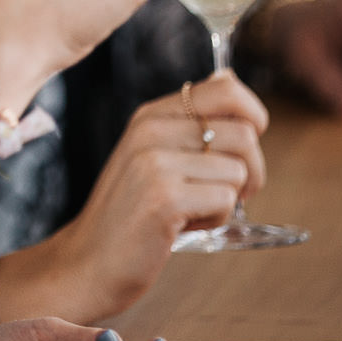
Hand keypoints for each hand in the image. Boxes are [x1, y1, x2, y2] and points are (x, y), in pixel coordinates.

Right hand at [0, 73, 266, 321]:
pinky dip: (215, 220)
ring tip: (193, 210)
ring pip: (239, 170)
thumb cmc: (129, 214)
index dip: (253, 115)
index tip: (249, 144)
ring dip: (227, 199)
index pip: (225, 89)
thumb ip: (189, 121)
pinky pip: (226, 200)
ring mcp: (155, 162)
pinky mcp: (164, 198)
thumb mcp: (152, 154)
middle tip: (223, 192)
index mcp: (151, 115)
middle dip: (251, 170)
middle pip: (244, 134)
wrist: (88, 263)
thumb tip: (230, 77)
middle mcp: (151, 130)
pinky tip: (184, 225)